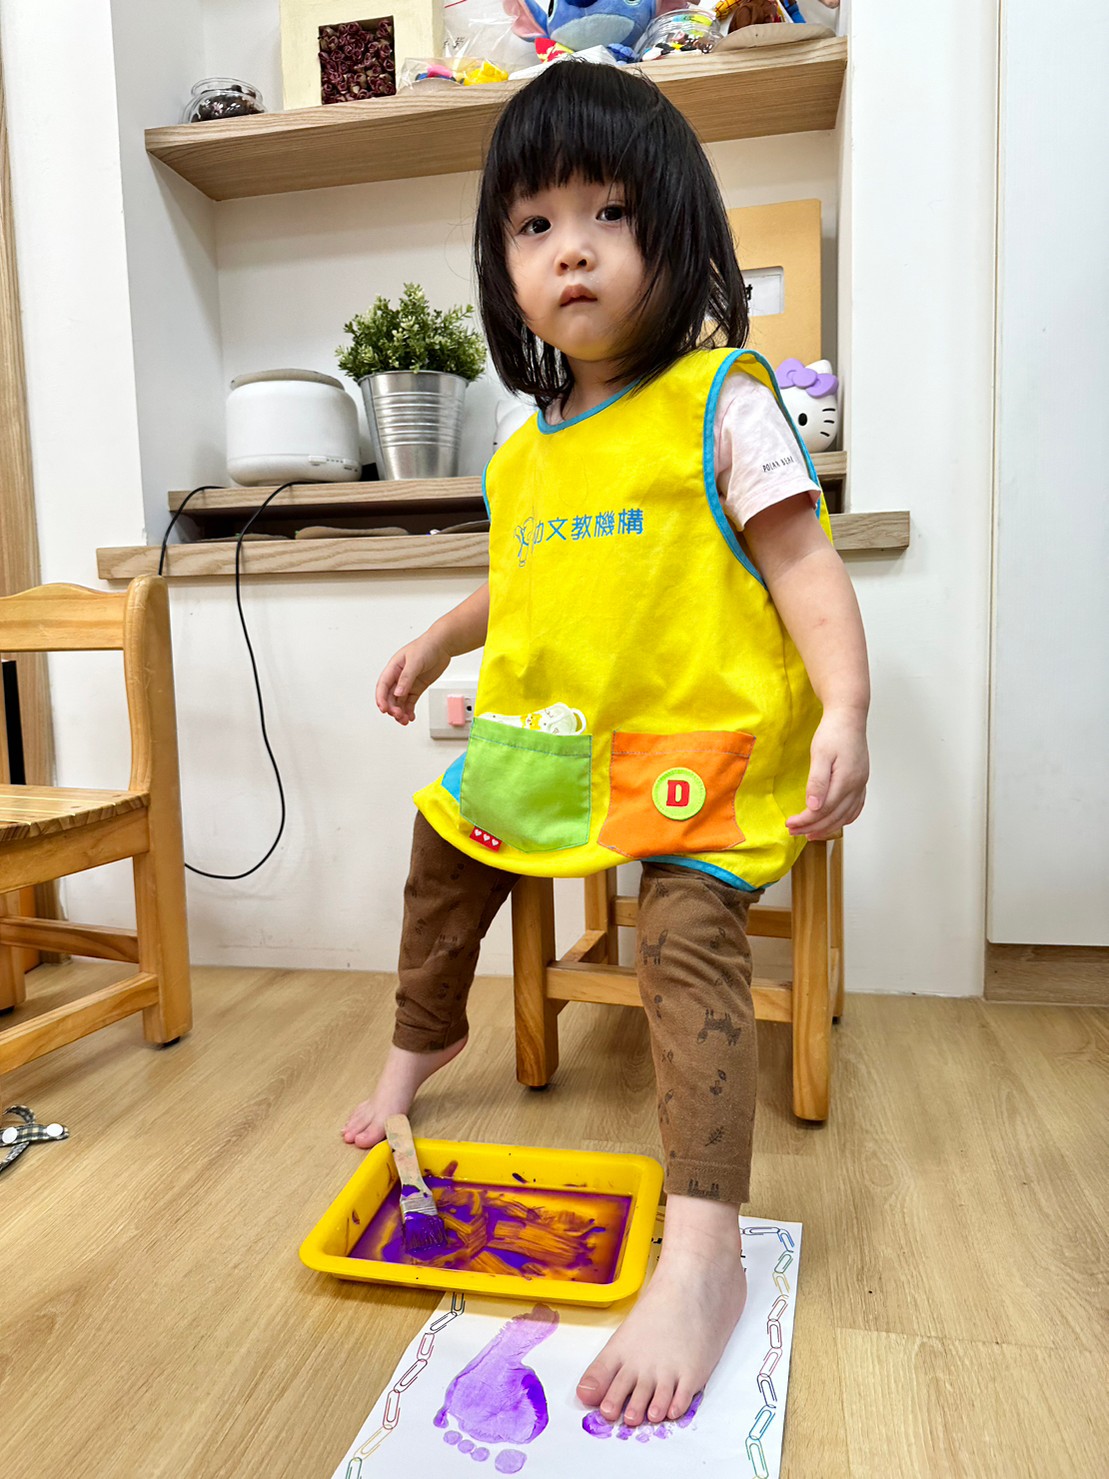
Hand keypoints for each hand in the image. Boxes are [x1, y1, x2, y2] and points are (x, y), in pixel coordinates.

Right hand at [376, 633, 451, 724]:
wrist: (442, 645)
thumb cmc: (426, 646)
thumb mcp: (414, 662)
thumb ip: (406, 678)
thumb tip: (398, 693)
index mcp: (393, 668)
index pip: (383, 686)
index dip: (381, 699)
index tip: (384, 709)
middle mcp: (398, 677)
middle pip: (390, 697)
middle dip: (392, 708)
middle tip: (398, 716)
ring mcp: (408, 683)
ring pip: (400, 701)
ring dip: (400, 711)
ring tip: (404, 720)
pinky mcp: (417, 687)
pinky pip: (410, 702)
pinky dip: (409, 710)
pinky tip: (410, 717)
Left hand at [786, 708, 868, 839]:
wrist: (849, 716)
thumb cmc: (833, 732)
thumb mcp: (820, 754)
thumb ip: (817, 782)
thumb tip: (814, 807)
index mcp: (846, 780)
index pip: (824, 810)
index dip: (806, 820)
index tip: (790, 824)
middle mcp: (857, 785)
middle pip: (835, 816)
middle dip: (813, 827)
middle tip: (794, 832)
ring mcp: (861, 784)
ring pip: (846, 815)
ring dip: (828, 827)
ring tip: (810, 834)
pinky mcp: (861, 780)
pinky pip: (855, 807)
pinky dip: (844, 819)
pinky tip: (834, 822)